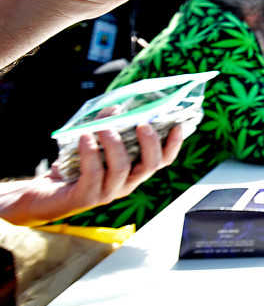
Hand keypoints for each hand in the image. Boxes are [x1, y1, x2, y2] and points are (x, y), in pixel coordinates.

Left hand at [0, 124, 183, 226]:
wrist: (44, 194)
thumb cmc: (73, 166)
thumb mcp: (95, 142)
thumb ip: (108, 125)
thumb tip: (117, 108)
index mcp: (134, 171)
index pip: (163, 160)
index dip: (174, 144)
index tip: (177, 124)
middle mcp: (126, 184)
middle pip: (151, 165)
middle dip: (149, 142)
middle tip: (141, 123)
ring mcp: (107, 192)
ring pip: (123, 168)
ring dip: (114, 144)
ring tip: (102, 128)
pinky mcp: (85, 197)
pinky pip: (94, 173)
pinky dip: (90, 152)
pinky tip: (84, 137)